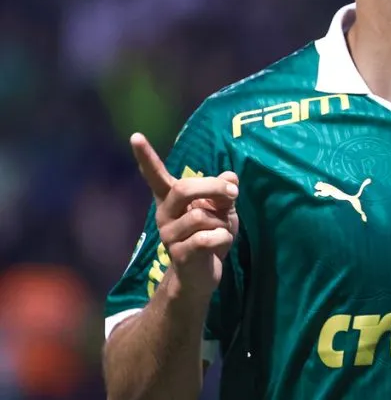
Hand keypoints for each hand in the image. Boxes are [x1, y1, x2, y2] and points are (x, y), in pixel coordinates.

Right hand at [131, 133, 238, 302]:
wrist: (202, 276)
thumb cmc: (211, 236)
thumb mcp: (223, 209)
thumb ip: (224, 191)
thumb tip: (230, 175)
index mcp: (172, 200)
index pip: (155, 175)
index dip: (146, 157)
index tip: (135, 136)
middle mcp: (165, 215)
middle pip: (184, 188)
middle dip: (213, 187)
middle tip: (233, 192)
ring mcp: (169, 235)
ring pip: (202, 216)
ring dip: (222, 222)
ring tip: (221, 231)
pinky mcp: (179, 255)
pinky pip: (208, 238)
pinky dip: (224, 239)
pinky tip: (218, 247)